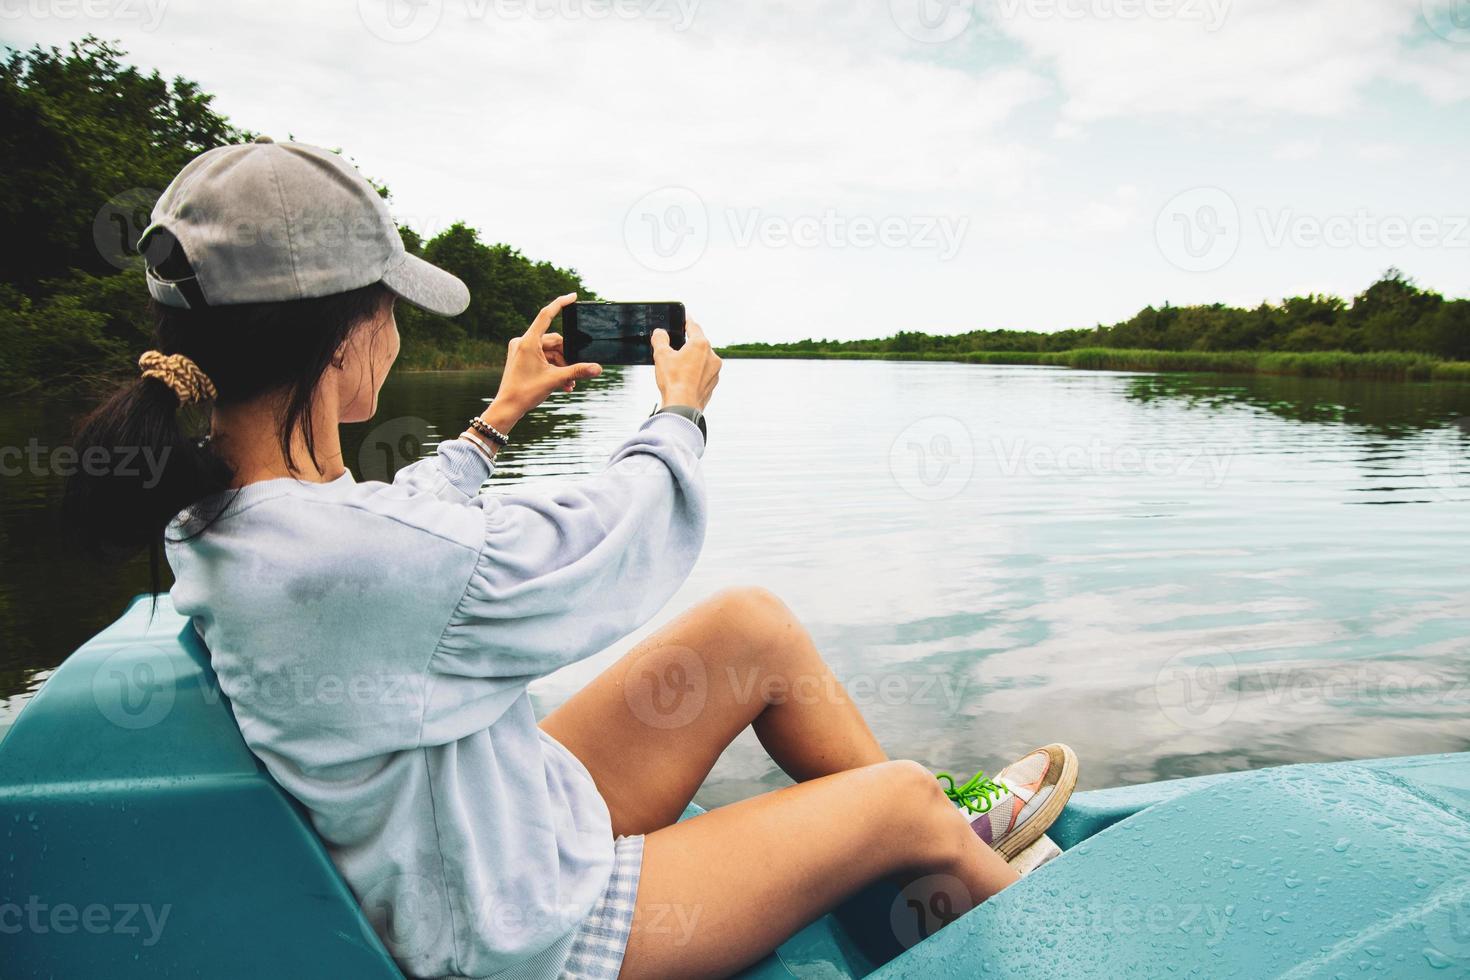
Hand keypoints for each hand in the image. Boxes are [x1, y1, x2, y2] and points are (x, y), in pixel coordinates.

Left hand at [486, 293, 600, 432]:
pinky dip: (554, 368)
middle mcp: (523, 342)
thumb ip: (578, 371)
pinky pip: (543, 358)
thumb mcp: (555, 380)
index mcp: (528, 342)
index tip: (573, 296)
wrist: (507, 408)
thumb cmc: (525, 392)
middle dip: (567, 356)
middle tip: (575, 373)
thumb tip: (597, 368)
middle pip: (554, 341)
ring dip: (562, 366)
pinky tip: (563, 383)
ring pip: (550, 352)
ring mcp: (522, 350)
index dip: (560, 303)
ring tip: (570, 383)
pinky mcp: (522, 358)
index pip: (546, 315)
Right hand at [652, 320, 719, 411]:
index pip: (694, 327)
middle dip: (688, 343)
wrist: (683, 407)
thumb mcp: (661, 355)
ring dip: (693, 359)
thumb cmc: (674, 381)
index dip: (687, 321)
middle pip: (699, 343)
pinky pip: (704, 373)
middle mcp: (712, 356)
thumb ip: (660, 339)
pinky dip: (695, 373)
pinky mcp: (712, 384)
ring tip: (678, 365)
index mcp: (701, 344)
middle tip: (677, 344)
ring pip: (703, 359)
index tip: (685, 318)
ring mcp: (715, 371)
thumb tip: (659, 333)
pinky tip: (684, 378)